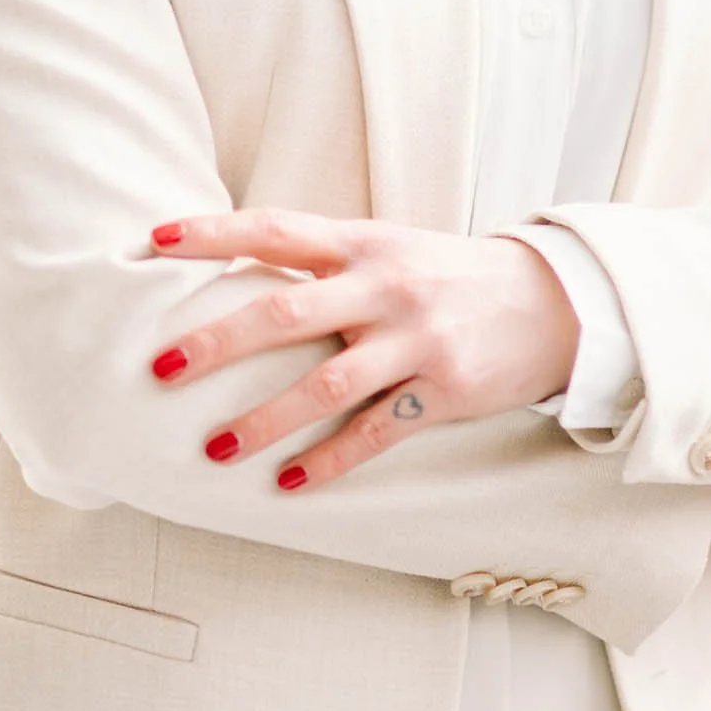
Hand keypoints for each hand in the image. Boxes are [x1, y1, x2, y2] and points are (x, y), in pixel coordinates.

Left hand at [146, 211, 580, 492]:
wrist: (555, 303)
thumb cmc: (453, 277)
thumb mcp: (393, 249)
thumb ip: (327, 262)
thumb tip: (238, 273)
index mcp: (365, 243)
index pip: (277, 228)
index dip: (214, 232)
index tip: (155, 242)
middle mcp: (386, 286)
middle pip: (287, 310)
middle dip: (219, 341)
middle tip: (160, 368)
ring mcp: (416, 339)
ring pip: (325, 384)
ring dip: (263, 420)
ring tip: (213, 449)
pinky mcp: (445, 390)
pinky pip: (375, 433)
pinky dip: (328, 460)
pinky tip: (287, 483)